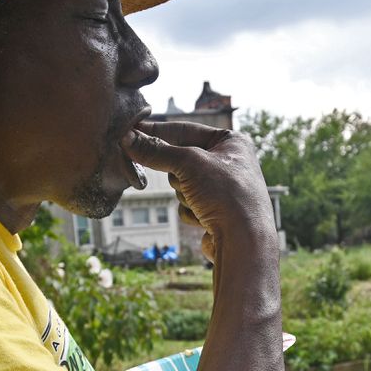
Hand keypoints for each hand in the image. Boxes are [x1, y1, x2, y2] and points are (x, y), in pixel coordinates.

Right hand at [121, 121, 275, 266]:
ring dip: (185, 195)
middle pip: (180, 160)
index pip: (185, 129)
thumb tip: (127, 139)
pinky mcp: (215, 211)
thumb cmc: (227, 194)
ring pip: (181, 185)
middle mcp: (229, 162)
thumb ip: (156, 151)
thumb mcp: (188, 164)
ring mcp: (222, 188)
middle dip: (178, 175)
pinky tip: (206, 218)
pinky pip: (187, 205)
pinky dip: (191, 212)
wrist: (243, 242)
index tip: (130, 131)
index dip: (156, 131)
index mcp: (231, 141)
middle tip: (186, 182)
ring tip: (203, 203)